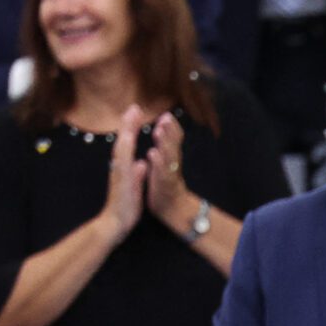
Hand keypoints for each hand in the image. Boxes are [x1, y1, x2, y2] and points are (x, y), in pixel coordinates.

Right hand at [100, 104, 148, 241]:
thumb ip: (138, 174)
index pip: (127, 145)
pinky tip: (130, 140)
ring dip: (127, 131)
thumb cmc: (124, 207)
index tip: (136, 113)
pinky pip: (123, 163)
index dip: (131, 129)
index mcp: (123, 168)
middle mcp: (119, 167)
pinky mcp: (121, 180)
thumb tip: (142, 163)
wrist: (114, 223)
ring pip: (122, 148)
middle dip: (128, 124)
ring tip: (132, 115)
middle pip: (123, 141)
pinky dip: (126, 151)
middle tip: (134, 107)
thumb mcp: (134, 187)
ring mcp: (119, 173)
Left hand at [144, 111, 192, 228]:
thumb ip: (163, 152)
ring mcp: (169, 175)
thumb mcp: (164, 167)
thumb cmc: (166, 188)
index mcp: (170, 159)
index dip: (170, 128)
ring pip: (169, 156)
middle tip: (166, 116)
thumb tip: (160, 136)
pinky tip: (152, 153)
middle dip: (169, 130)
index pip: (173, 140)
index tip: (166, 114)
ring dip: (165, 142)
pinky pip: (161, 173)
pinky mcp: (164, 186)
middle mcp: (172, 165)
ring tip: (160, 130)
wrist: (173, 211)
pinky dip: (157, 162)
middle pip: (173, 144)